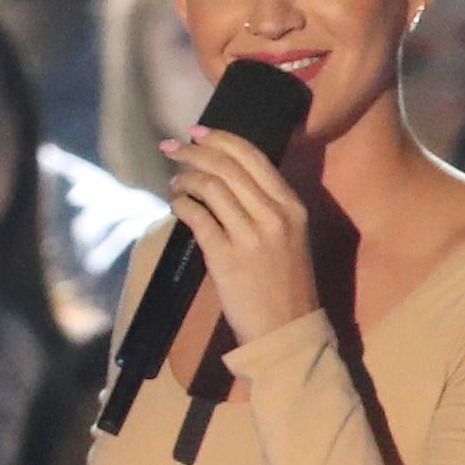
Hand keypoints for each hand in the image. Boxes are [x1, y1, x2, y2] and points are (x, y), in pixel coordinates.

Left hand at [161, 122, 318, 345]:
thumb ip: (268, 205)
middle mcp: (273, 215)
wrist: (286, 332)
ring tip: (174, 181)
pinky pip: (197, 218)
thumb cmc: (287, 286)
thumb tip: (229, 178)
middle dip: (194, 151)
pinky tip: (176, 205)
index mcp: (291, 205)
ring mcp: (249, 236)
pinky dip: (182, 205)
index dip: (220, 138)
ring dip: (185, 178)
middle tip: (173, 148)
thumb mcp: (291, 236)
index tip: (197, 133)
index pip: (252, 156)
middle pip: (227, 166)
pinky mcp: (226, 258)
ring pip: (210, 187)